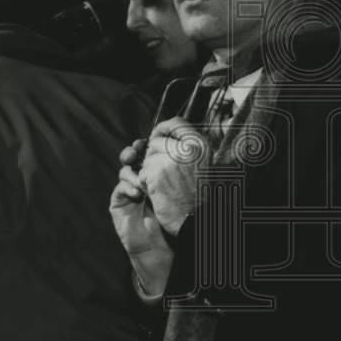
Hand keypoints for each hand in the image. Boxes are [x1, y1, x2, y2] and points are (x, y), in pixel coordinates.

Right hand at [110, 157, 172, 298]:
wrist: (161, 244)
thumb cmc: (172, 219)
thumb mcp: (177, 191)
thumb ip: (176, 172)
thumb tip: (181, 149)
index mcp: (155, 175)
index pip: (148, 154)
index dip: (148, 145)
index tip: (153, 139)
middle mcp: (140, 181)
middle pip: (132, 158)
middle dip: (134, 151)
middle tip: (138, 149)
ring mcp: (128, 191)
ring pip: (124, 171)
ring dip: (132, 171)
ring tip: (142, 179)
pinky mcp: (118, 202)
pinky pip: (119, 188)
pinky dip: (127, 187)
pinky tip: (138, 194)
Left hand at [142, 117, 211, 235]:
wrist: (194, 218)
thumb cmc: (195, 193)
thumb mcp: (199, 163)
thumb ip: (184, 147)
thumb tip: (160, 133)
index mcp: (199, 144)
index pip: (176, 122)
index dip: (163, 129)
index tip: (157, 137)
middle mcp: (186, 148)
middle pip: (156, 141)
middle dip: (154, 156)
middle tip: (164, 172)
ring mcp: (170, 160)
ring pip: (146, 158)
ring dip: (150, 172)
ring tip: (165, 184)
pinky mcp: (156, 173)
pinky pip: (141, 172)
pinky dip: (145, 183)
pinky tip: (158, 192)